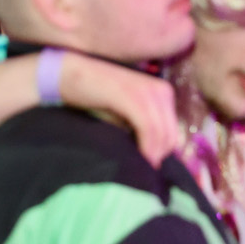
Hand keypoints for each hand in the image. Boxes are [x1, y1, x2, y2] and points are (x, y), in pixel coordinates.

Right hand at [59, 54, 181, 161]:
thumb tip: (154, 156)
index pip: (173, 131)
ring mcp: (146, 91)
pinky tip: (139, 157)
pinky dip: (146, 146)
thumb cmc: (97, 96)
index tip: (150, 166)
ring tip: (140, 166)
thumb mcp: (126, 112)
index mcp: (163, 92)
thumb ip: (142, 128)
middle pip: (170, 134)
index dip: (163, 152)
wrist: (71, 73)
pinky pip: (147, 127)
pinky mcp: (131, 96)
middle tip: (144, 169)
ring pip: (161, 133)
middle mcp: (161, 89)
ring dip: (152, 154)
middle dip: (159, 155)